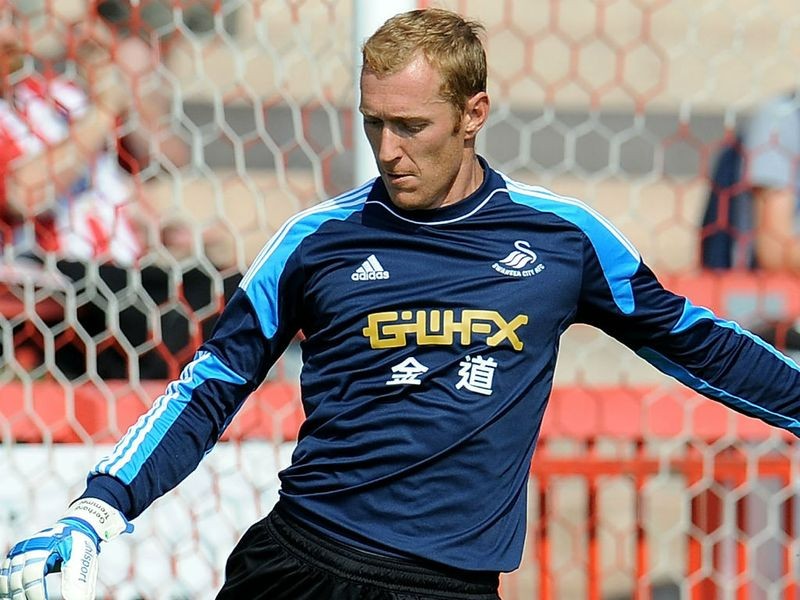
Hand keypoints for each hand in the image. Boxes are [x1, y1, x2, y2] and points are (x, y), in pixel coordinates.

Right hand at [0, 498, 132, 599]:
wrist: (75, 528)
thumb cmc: (79, 544)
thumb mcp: (83, 559)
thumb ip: (77, 581)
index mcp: (43, 545)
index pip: (33, 573)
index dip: (36, 593)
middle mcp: (27, 548)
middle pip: (18, 579)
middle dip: (25, 597)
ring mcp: (19, 553)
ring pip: (8, 580)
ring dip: (15, 595)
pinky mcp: (15, 559)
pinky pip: (6, 578)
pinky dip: (10, 591)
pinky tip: (17, 598)